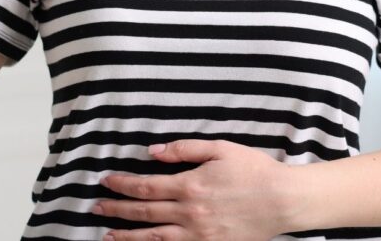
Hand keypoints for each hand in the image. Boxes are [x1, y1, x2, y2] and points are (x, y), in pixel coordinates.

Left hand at [93, 140, 296, 240]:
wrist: (283, 200)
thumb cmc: (254, 170)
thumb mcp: (220, 148)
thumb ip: (185, 149)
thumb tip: (153, 151)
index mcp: (190, 185)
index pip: (146, 186)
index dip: (123, 185)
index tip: (106, 181)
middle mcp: (190, 213)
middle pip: (144, 213)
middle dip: (117, 209)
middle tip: (96, 207)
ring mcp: (199, 234)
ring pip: (154, 238)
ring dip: (128, 236)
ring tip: (108, 235)